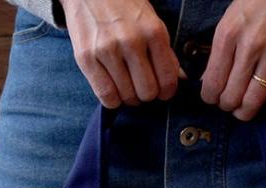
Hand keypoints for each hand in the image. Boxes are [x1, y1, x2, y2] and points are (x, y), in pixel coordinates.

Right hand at [60, 0, 184, 107]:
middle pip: (147, 92)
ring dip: (129, 97)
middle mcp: (131, 40)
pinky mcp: (86, 57)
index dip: (167, 92)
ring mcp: (106, 49)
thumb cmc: (124, 8)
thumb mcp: (151, 22)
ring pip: (127, 96)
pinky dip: (113, 100)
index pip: (167, 80)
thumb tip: (179, 79)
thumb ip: (165, 51)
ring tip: (126, 85)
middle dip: (146, 94)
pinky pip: (106, 96)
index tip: (162, 91)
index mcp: (153, 31)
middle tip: (141, 86)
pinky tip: (114, 89)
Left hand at [200, 0, 265, 120]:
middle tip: (229, 102)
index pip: (212, 84)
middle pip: (231, 97)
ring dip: (246, 111)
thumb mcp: (228, 20)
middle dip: (227, 106)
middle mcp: (251, 45)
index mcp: (228, 35)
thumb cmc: (255, 1)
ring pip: (254, 101)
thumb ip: (218, 52)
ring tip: (244, 107)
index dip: (210, 98)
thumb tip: (208, 83)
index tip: (213, 97)